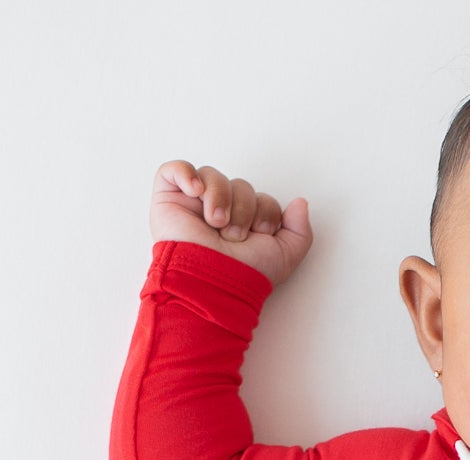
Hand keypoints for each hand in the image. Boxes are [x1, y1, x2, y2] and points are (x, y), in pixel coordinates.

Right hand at [149, 160, 312, 286]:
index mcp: (244, 223)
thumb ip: (300, 231)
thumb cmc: (243, 274)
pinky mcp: (169, 199)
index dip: (265, 213)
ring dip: (220, 199)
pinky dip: (186, 173)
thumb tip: (300, 202)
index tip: (258, 235)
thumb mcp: (284, 256)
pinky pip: (175, 169)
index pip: (261, 199)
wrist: (213, 281)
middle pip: (240, 185)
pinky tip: (195, 191)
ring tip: (216, 224)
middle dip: (244, 209)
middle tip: (234, 235)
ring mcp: (193, 204)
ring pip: (213, 175)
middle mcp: (220, 211)